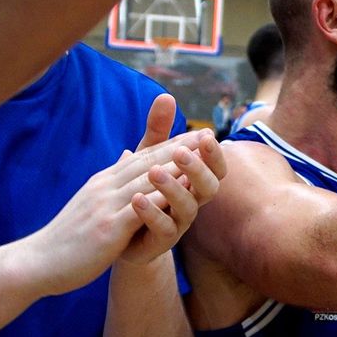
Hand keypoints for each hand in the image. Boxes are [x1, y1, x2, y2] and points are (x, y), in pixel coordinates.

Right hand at [28, 124, 211, 296]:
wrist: (37, 263)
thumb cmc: (68, 236)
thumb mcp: (92, 202)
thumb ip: (113, 180)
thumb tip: (126, 156)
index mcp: (104, 181)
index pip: (142, 157)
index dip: (171, 144)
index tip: (197, 134)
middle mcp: (105, 188)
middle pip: (148, 162)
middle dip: (180, 148)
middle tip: (209, 137)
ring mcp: (105, 206)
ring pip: (146, 182)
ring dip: (176, 169)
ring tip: (203, 159)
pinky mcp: (107, 229)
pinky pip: (139, 211)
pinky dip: (160, 200)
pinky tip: (181, 195)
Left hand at [119, 129, 225, 265]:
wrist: (121, 235)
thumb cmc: (142, 191)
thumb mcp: (147, 158)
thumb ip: (158, 131)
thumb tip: (166, 96)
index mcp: (193, 182)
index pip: (215, 168)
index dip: (214, 154)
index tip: (206, 135)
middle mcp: (192, 202)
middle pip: (210, 187)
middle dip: (198, 168)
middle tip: (182, 152)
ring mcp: (179, 222)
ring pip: (188, 207)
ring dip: (173, 188)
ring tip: (154, 172)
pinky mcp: (161, 240)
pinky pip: (164, 228)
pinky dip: (152, 213)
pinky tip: (137, 198)